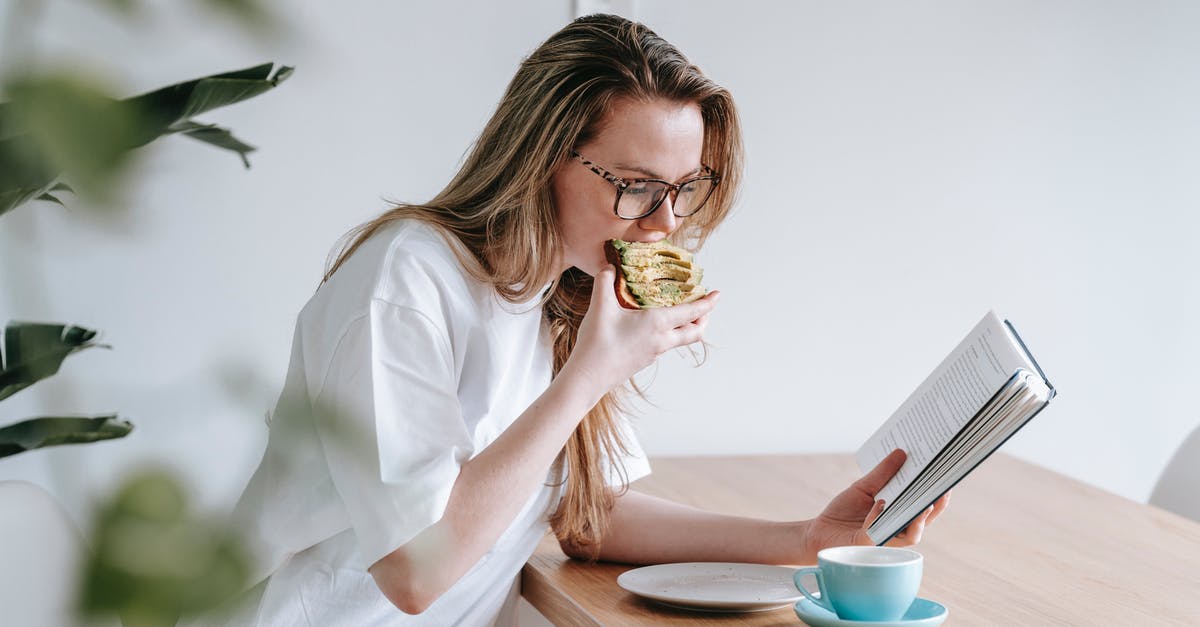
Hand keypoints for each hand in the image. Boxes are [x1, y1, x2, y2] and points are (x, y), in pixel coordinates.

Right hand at [562, 264, 718, 394]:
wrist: (588, 377)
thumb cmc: (597, 343)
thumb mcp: (600, 307)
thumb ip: (605, 281)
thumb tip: (609, 267)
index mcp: (657, 323)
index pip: (691, 312)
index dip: (707, 303)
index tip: (717, 294)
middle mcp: (661, 340)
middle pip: (695, 332)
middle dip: (703, 318)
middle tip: (704, 306)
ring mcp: (655, 352)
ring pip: (681, 340)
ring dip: (687, 327)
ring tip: (680, 313)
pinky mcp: (645, 360)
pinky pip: (665, 345)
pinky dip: (670, 334)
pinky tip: (654, 326)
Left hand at [802, 449, 950, 560]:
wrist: (820, 530)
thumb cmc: (844, 511)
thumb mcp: (863, 487)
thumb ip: (883, 473)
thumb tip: (902, 452)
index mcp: (900, 515)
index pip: (925, 507)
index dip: (939, 497)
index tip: (947, 480)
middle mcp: (898, 529)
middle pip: (925, 521)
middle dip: (934, 506)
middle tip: (941, 489)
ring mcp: (885, 539)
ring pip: (911, 534)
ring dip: (916, 517)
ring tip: (921, 502)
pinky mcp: (868, 544)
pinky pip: (879, 532)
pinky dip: (879, 517)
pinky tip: (880, 504)